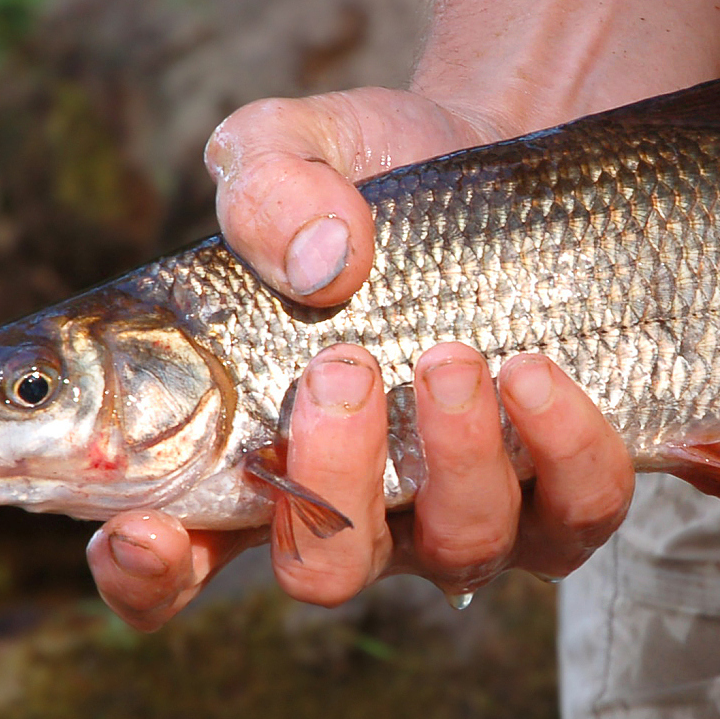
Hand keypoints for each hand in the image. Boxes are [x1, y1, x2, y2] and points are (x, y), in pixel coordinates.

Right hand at [88, 87, 634, 630]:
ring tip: (454, 356)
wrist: (508, 164)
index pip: (176, 559)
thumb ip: (263, 183)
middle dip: (331, 487)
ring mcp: (468, 509)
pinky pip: (579, 513)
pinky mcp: (571, 489)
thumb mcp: (296, 145)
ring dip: (455, 459)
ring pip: (460, 549)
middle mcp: (358, 505)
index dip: (148, 573)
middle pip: (326, 570)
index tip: (141, 532)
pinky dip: (564, 451)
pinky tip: (540, 372)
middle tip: (342, 371)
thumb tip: (322, 265)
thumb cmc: (374, 177)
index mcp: (254, 450)